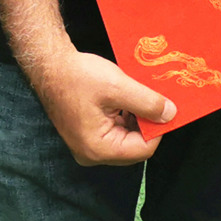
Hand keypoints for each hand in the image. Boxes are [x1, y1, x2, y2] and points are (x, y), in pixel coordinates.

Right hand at [30, 48, 173, 165]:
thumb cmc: (78, 76)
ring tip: (140, 95)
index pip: (143, 149)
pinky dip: (127, 116)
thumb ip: (147, 103)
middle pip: (136, 146)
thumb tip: (171, 114)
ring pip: (128, 137)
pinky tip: (128, 98)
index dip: (159, 128)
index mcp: (99, 149)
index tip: (168, 107)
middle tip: (156, 99)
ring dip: (138, 118)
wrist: (50, 66)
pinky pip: (117, 131)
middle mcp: (93, 154)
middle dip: (148, 123)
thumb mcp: (118, 87)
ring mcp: (89, 145)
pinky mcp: (89, 134)